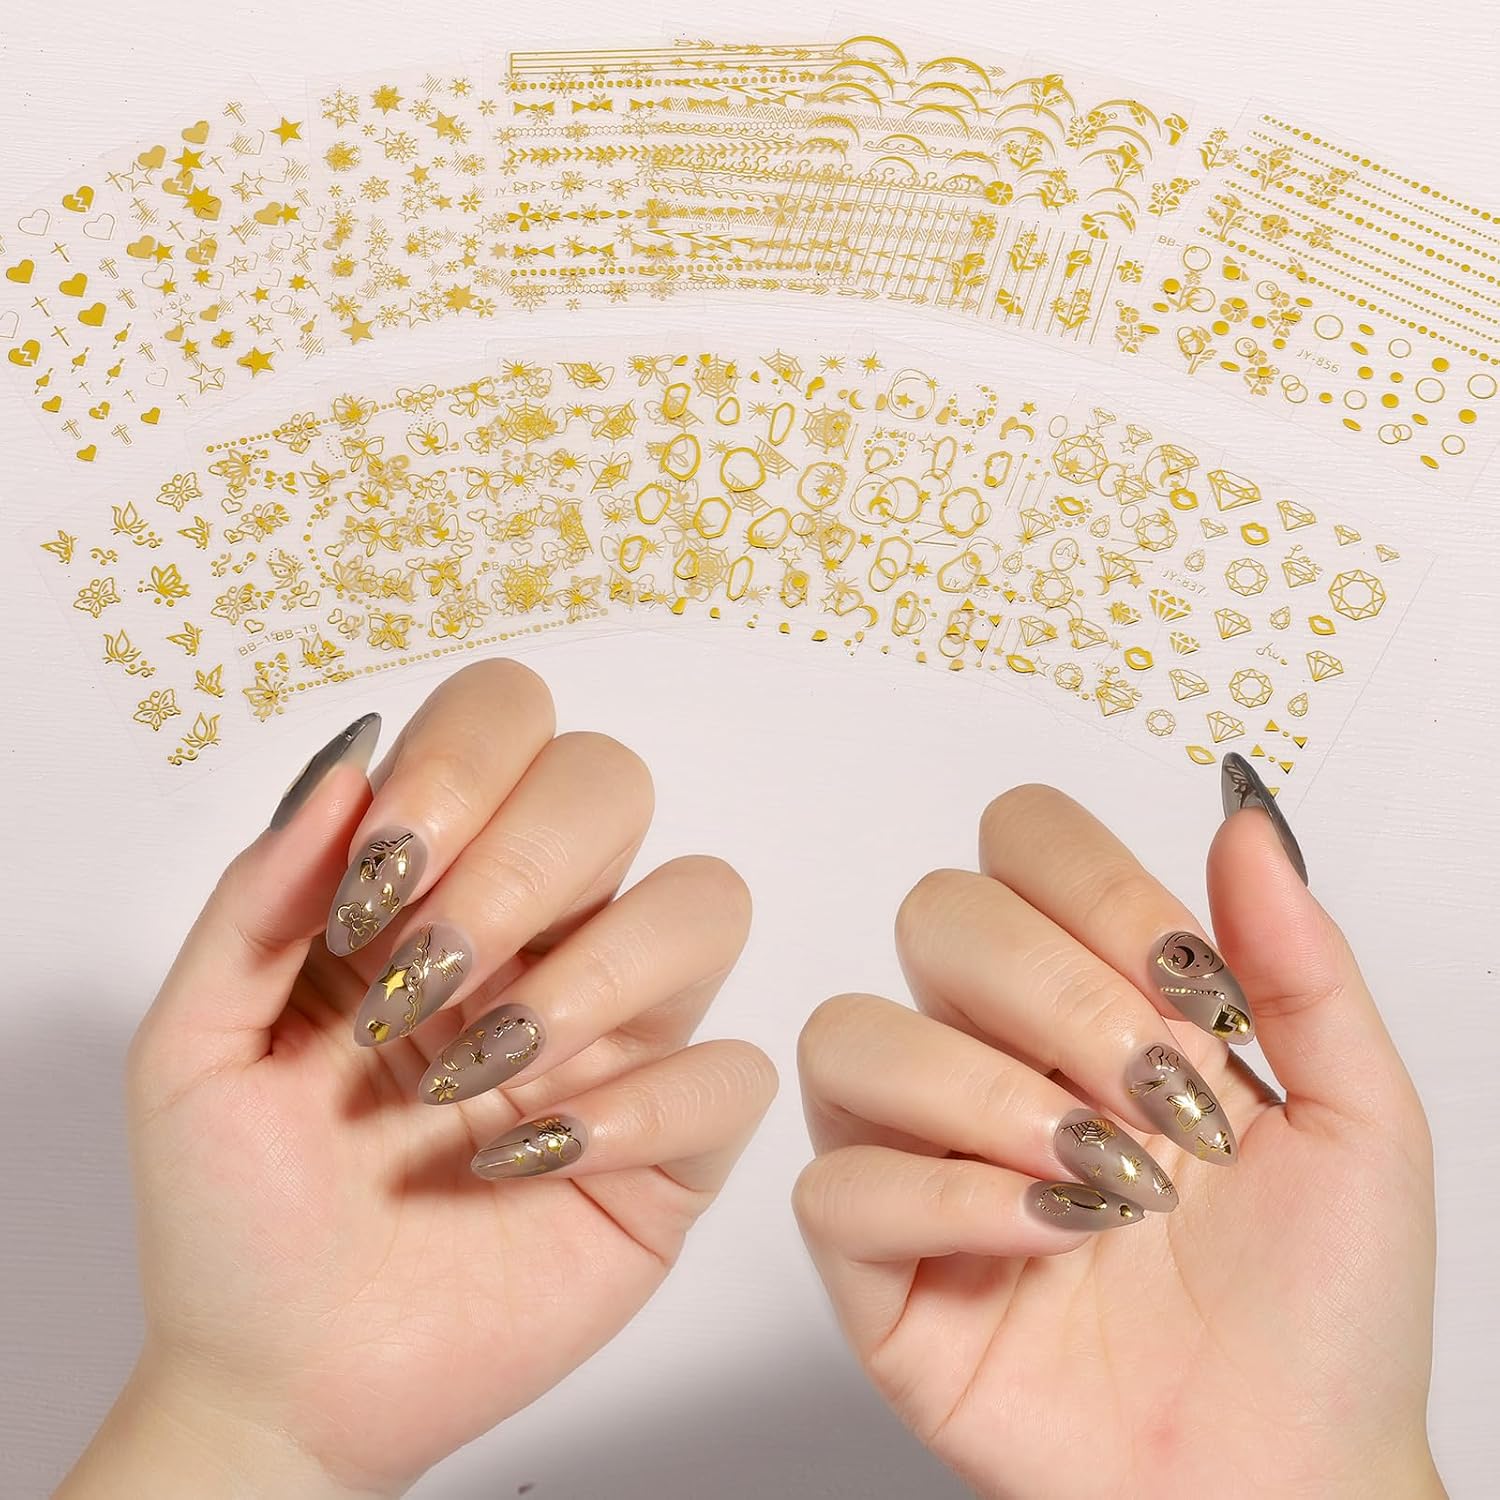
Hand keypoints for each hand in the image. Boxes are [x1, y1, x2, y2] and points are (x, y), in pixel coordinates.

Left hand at [59, 660, 775, 1498]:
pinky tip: (531, 1165)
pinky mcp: (670, 1142)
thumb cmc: (235, 1214)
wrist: (286, 1383)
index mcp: (430, 884)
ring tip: (480, 1073)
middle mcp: (540, 933)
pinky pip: (731, 1071)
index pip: (507, 722)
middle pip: (614, 782)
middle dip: (521, 867)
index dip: (464, 765)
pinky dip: (636, 1108)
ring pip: (706, 898)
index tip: (380, 877)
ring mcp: (615, 1031)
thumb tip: (346, 760)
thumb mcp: (190, 1049)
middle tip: (426, 979)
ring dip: (595, 974)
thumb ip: (259, 900)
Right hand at [794, 759, 1441, 1499]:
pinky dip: (944, 1199)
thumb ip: (1298, 963)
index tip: (1193, 985)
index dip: (1093, 884)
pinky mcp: (878, 1272)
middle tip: (1155, 1094)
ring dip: (981, 1091)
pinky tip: (1045, 1240)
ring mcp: (925, 1160)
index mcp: (1093, 1000)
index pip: (1019, 841)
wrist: (1292, 1482)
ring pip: (847, 1034)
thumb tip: (1244, 817)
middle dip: (1053, 991)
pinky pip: (834, 1187)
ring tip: (1097, 1175)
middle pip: (932, 914)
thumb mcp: (1358, 1119)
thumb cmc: (1326, 1311)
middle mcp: (992, 1058)